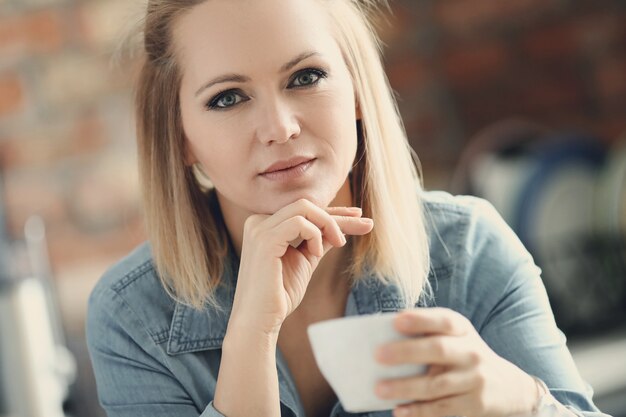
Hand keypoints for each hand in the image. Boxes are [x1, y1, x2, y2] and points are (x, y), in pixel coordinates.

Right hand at [230, 199, 373, 334]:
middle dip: (337, 215)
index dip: (333, 212)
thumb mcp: (305, 260)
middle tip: (363, 227)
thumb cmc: (280, 295)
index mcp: (265, 225)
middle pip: (306, 205)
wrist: (260, 321)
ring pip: (304, 208)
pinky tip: (317, 253)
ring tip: (338, 244)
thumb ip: (318, 240)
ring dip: (329, 224)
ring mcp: (259, 229)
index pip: (303, 211)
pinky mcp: (264, 240)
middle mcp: (258, 222)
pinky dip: (315, 234)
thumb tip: (341, 225)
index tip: (359, 216)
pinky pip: (299, 223)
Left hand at [374, 308, 538, 416]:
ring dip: (406, 387)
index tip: (397, 320)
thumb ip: (428, 335)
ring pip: (437, 384)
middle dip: (407, 352)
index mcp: (463, 330)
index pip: (444, 320)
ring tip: (380, 388)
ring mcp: (475, 379)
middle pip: (438, 350)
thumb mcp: (456, 339)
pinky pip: (443, 409)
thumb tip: (384, 340)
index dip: (421, 320)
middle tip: (378, 355)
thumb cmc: (464, 356)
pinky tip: (399, 410)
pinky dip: (419, 411)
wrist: (510, 387)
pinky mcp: (475, 405)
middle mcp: (471, 352)